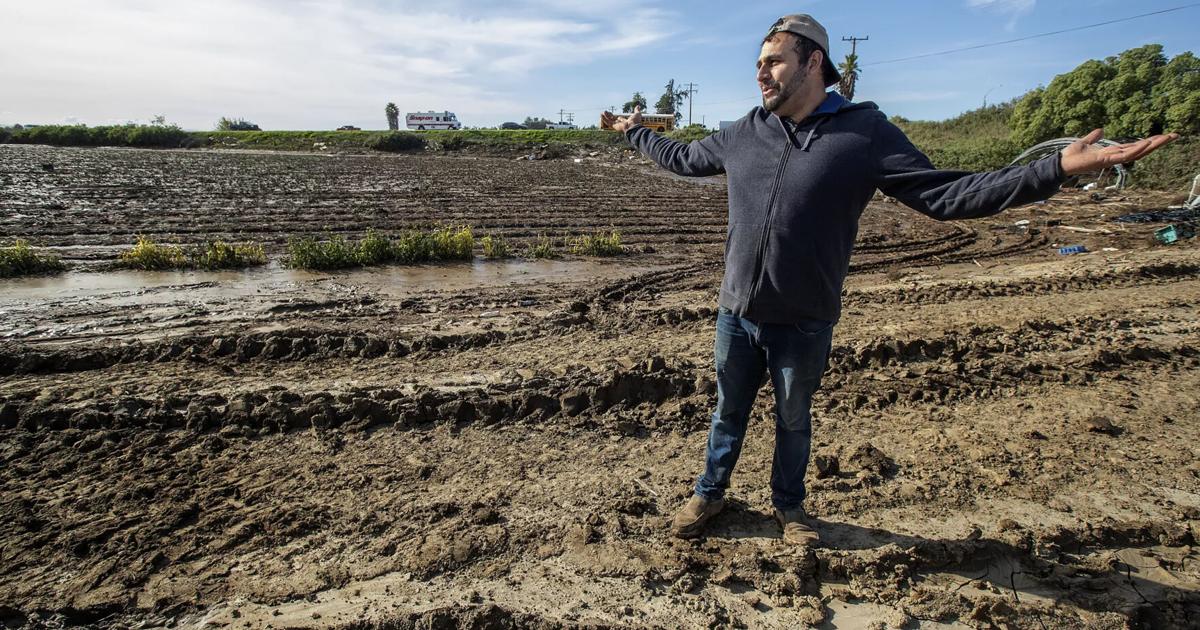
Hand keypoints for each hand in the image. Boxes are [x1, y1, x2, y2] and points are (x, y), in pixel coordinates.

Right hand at [601, 106, 642, 132]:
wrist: (634, 127)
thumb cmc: (636, 122)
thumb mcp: (637, 114)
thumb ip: (637, 110)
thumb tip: (638, 106)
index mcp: (626, 122)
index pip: (621, 120)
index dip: (619, 118)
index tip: (617, 116)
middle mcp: (621, 124)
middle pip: (614, 120)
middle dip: (610, 116)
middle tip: (607, 113)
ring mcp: (617, 125)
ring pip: (610, 121)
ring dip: (606, 117)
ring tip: (602, 112)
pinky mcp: (614, 126)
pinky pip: (608, 122)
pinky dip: (604, 119)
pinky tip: (601, 115)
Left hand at [1060, 128, 1179, 175]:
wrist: (1061, 163)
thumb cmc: (1071, 155)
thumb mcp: (1085, 142)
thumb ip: (1093, 137)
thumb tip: (1100, 130)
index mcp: (1112, 152)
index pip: (1135, 146)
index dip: (1149, 141)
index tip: (1163, 135)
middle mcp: (1115, 156)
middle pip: (1141, 149)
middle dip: (1158, 143)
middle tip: (1175, 135)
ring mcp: (1112, 159)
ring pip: (1138, 152)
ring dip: (1153, 145)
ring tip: (1167, 137)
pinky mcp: (1106, 161)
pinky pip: (1125, 155)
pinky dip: (1137, 149)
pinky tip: (1147, 142)